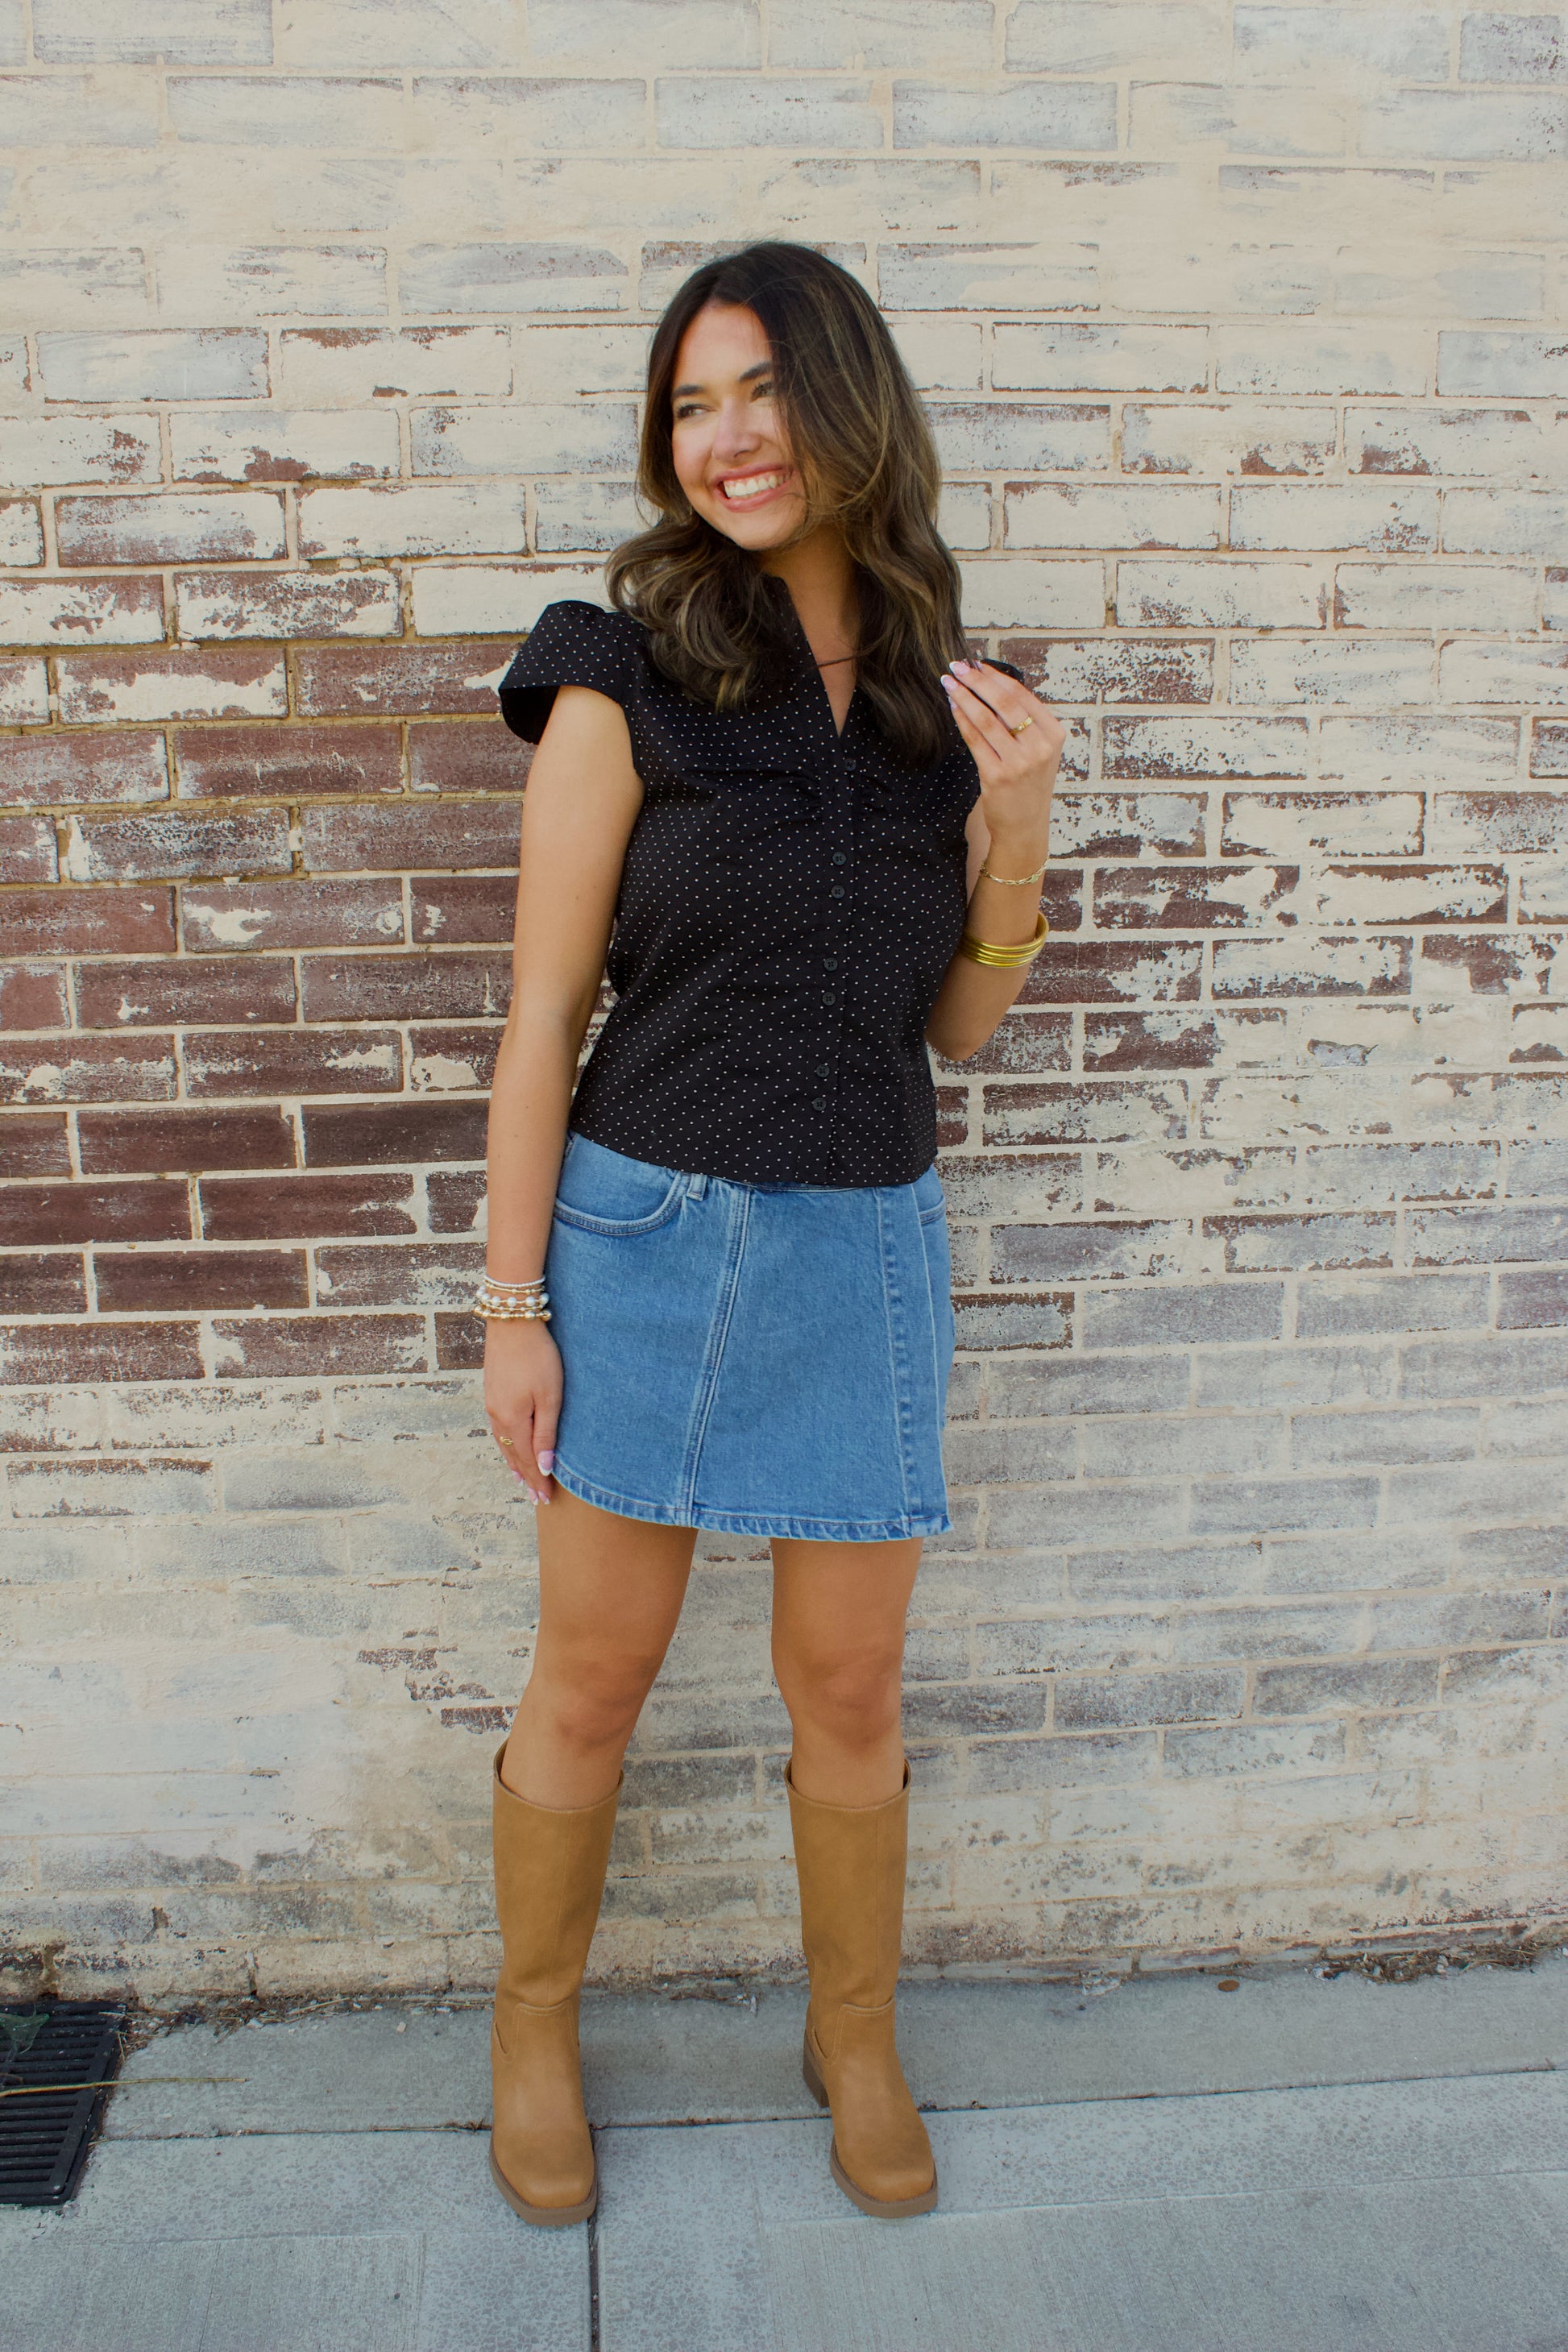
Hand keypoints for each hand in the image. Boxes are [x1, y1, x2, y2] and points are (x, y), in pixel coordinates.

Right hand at [484, 1319, 561, 1505]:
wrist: (512, 1322)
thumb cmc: (538, 1357)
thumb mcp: (550, 1396)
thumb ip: (546, 1433)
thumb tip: (545, 1467)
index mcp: (513, 1420)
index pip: (529, 1459)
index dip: (538, 1480)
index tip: (545, 1499)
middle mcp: (498, 1416)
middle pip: (514, 1455)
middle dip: (526, 1477)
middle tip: (535, 1498)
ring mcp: (492, 1404)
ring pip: (504, 1443)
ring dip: (514, 1464)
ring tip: (522, 1481)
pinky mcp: (492, 1393)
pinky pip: (499, 1430)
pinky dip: (506, 1446)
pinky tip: (510, 1447)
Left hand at [940, 658, 1063, 858]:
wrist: (1024, 826)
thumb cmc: (1028, 784)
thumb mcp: (1039, 750)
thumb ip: (1024, 721)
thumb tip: (992, 684)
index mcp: (1053, 734)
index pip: (1022, 695)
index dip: (996, 677)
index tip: (977, 664)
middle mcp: (1039, 747)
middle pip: (1003, 703)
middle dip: (976, 681)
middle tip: (957, 666)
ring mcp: (1019, 763)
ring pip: (986, 719)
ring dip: (964, 697)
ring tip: (949, 683)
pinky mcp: (997, 777)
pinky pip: (975, 740)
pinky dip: (961, 720)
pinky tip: (952, 707)